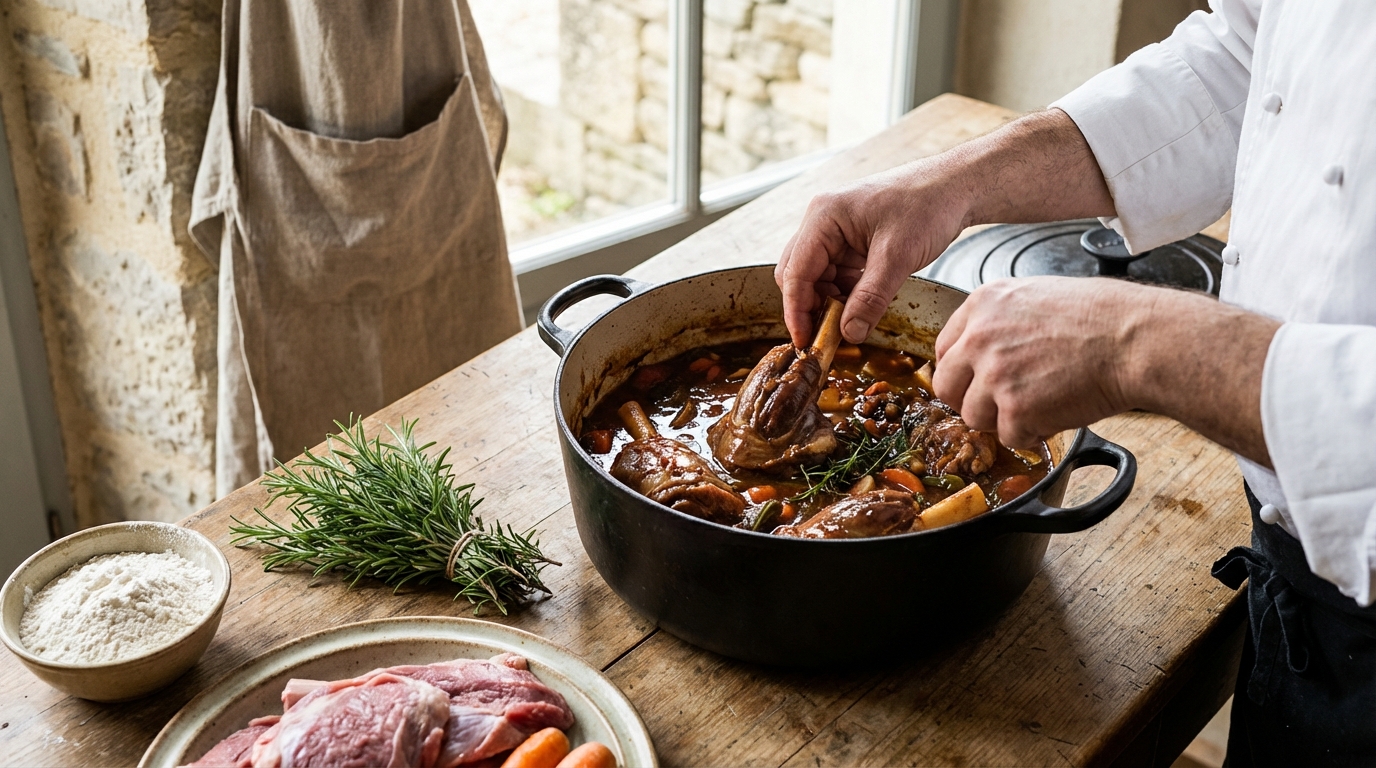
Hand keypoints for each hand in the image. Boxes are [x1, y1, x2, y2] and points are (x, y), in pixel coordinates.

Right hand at [774, 160, 969, 346]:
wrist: (954, 187)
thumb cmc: (927, 205)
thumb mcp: (897, 257)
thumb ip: (870, 299)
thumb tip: (849, 333)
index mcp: (823, 216)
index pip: (795, 272)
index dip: (797, 310)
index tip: (806, 340)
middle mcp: (822, 221)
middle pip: (798, 274)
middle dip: (810, 307)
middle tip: (826, 337)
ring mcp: (835, 230)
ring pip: (817, 277)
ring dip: (829, 302)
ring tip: (848, 323)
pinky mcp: (850, 240)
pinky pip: (836, 273)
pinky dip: (843, 293)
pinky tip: (859, 306)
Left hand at [932, 276, 1277, 465]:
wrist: (1137, 338)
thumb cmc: (1104, 317)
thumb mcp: (1038, 297)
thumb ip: (1001, 321)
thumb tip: (984, 348)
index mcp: (983, 304)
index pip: (944, 349)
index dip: (962, 371)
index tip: (976, 381)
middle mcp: (980, 337)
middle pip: (948, 386)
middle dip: (972, 400)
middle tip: (1003, 403)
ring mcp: (995, 373)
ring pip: (974, 417)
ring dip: (1004, 419)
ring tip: (1042, 403)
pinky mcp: (1015, 408)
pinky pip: (1010, 437)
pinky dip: (1033, 434)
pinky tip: (1057, 413)